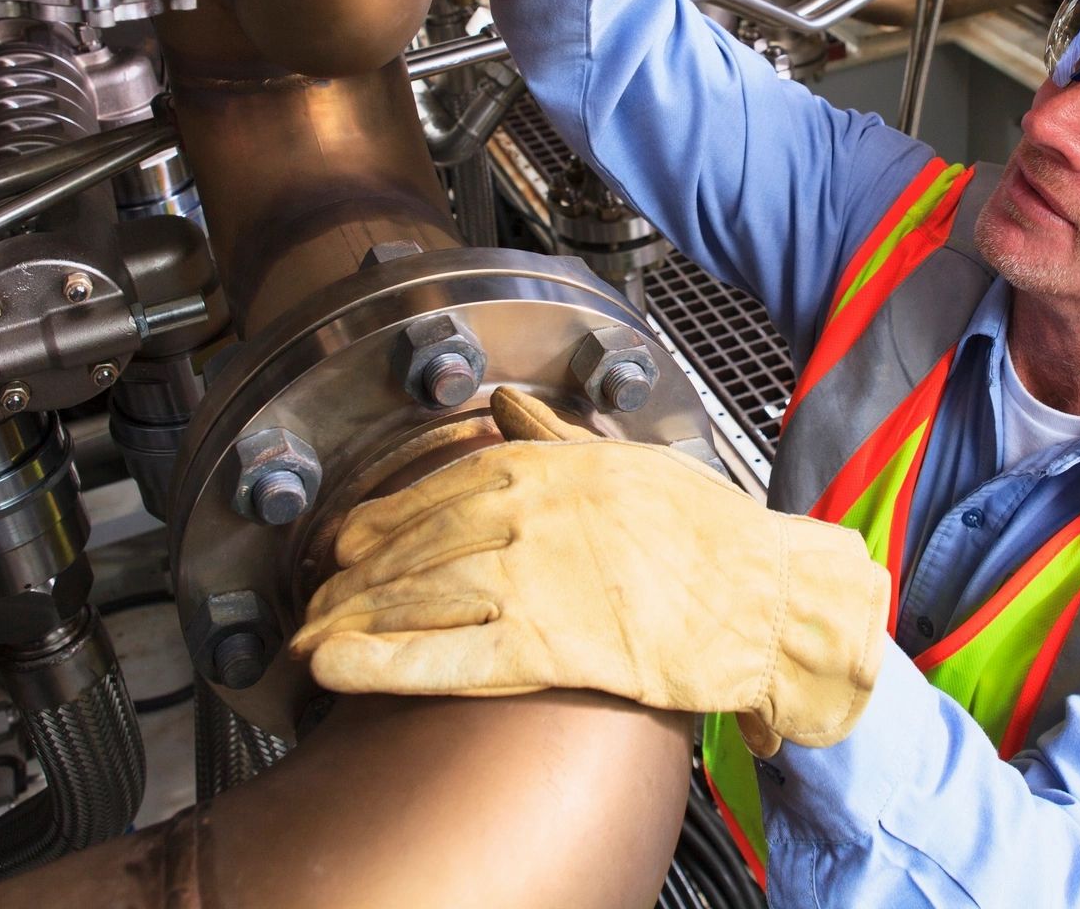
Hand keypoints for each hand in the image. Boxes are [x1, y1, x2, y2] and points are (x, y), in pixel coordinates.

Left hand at [291, 386, 889, 754]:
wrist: (768, 598)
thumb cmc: (715, 536)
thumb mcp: (634, 461)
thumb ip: (563, 437)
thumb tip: (514, 408)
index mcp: (549, 465)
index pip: (439, 487)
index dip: (382, 520)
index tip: (346, 545)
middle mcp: (528, 513)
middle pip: (413, 544)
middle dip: (353, 578)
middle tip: (314, 601)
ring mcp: (532, 577)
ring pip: (415, 596)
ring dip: (351, 620)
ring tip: (310, 640)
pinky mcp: (545, 644)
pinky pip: (445, 652)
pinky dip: (383, 662)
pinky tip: (341, 670)